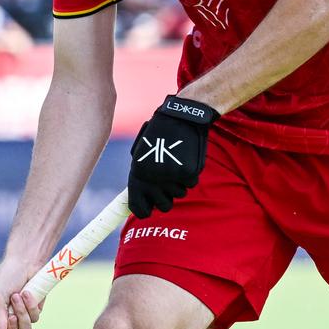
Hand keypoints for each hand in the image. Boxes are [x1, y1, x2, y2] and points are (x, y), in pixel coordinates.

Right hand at [0, 256, 42, 328]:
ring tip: (17, 296)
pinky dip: (30, 307)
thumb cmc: (5, 278)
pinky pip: (34, 320)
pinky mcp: (32, 315)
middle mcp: (2, 325)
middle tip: (10, 316)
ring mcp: (18, 321)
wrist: (26, 264)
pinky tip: (27, 293)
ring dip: (22, 314)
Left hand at [128, 94, 216, 218]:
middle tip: (169, 184)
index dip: (145, 211)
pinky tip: (186, 159)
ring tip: (177, 164)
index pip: (138, 208)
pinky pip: (191, 183)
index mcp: (137, 174)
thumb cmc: (159, 135)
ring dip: (179, 184)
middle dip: (167, 198)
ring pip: (180, 194)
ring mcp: (171, 177)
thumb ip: (141, 176)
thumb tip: (142, 200)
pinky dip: (190, 174)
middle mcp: (153, 179)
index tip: (149, 210)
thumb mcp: (141, 154)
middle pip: (164, 206)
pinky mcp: (188, 172)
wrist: (180, 116)